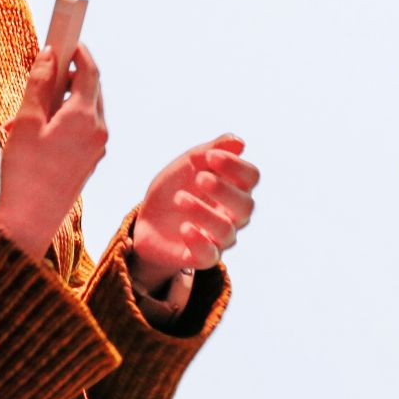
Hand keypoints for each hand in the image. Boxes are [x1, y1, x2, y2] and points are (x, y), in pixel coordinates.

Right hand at [0, 40, 105, 260]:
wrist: (30, 220)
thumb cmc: (24, 171)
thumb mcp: (26, 121)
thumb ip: (39, 83)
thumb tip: (48, 55)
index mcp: (86, 117)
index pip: (91, 71)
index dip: (79, 51)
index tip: (67, 39)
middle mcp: (99, 131)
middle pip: (92, 89)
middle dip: (69, 77)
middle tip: (44, 72)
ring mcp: (97, 148)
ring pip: (87, 110)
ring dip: (64, 101)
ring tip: (31, 110)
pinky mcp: (91, 161)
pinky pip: (84, 129)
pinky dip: (67, 120)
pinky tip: (39, 130)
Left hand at [129, 134, 257, 292]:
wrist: (147, 221)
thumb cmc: (174, 189)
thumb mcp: (187, 165)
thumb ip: (211, 151)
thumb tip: (239, 141)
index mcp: (234, 189)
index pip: (251, 177)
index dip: (235, 166)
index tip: (210, 156)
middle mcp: (233, 215)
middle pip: (246, 205)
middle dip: (224, 190)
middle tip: (200, 178)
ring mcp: (219, 238)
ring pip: (226, 229)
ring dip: (204, 212)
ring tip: (179, 198)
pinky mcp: (202, 257)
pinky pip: (209, 254)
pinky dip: (198, 240)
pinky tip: (184, 228)